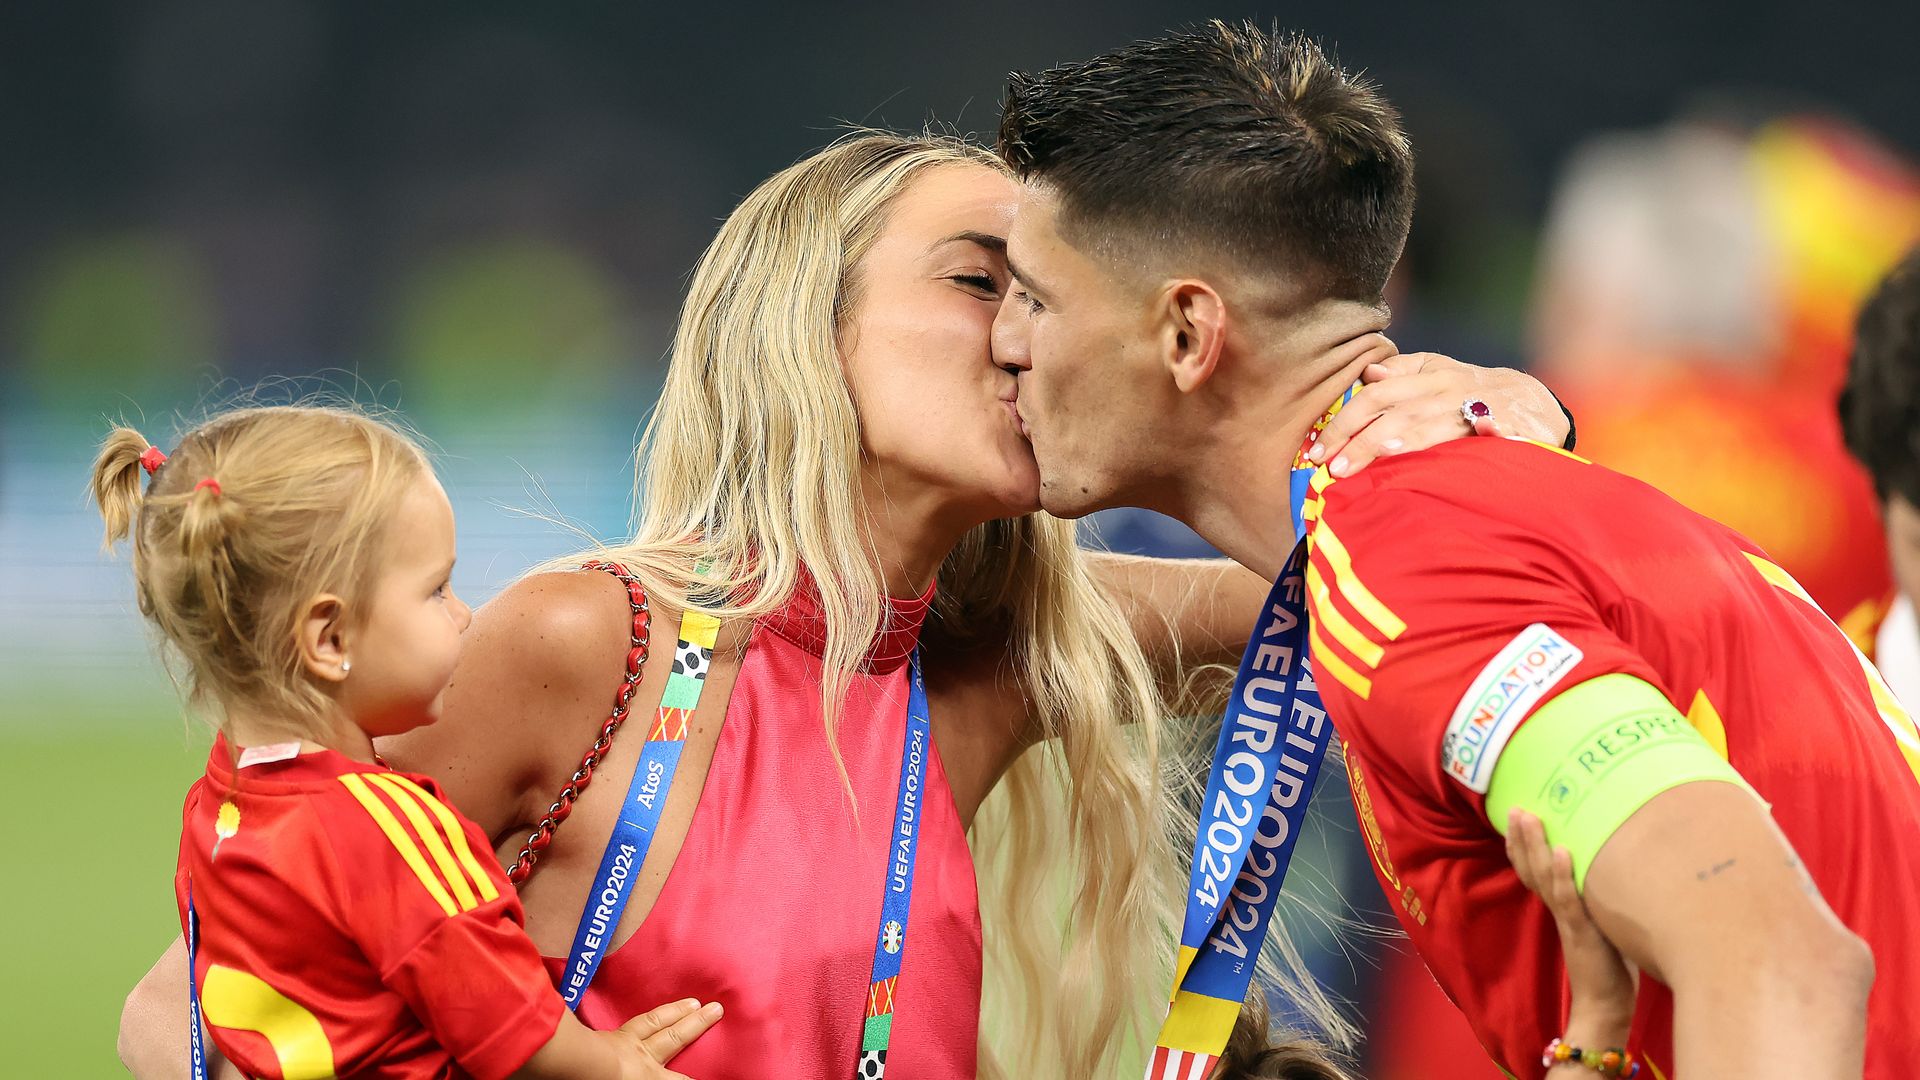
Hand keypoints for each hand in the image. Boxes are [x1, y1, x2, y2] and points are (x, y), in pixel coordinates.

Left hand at [614, 998, 722, 1078]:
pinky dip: (646, 1015)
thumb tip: (684, 1078)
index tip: (708, 1074)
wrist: (577, 1067)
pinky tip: (652, 1010)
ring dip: (676, 1011)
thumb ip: (663, 1079)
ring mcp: (625, 1042)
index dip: (694, 1078)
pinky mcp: (606, 1035)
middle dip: (697, 1024)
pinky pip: (633, 1021)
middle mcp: (644, 1056)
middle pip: (675, 1037)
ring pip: (655, 1022)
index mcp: (650, 1078)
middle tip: (715, 1008)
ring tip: (692, 1001)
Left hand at [1308, 354, 1570, 477]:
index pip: (1377, 395)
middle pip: (1400, 413)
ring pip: (1440, 423)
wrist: (1532, 402)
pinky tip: (1484, 434)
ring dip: (1410, 440)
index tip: (1316, 451)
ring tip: (1379, 458)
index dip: (1344, 421)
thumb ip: (1402, 375)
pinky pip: (1502, 427)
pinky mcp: (1517, 425)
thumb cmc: (1470, 393)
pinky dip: (1493, 428)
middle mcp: (1451, 389)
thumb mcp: (1436, 375)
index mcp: (1428, 377)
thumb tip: (1367, 373)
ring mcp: (1484, 406)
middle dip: (1364, 441)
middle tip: (1334, 470)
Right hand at [1506, 810, 1636, 1043]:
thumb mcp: (1600, 924)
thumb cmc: (1609, 967)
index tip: (1517, 817)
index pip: (1533, 870)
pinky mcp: (1582, 932)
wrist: (1604, 1007)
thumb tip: (1609, 871)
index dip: (1522, 845)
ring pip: (1543, 877)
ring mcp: (1568, 920)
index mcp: (1560, 907)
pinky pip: (1569, 900)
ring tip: (1529, 818)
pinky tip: (1561, 852)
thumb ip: (1596, 901)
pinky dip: (1562, 876)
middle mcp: (1558, 909)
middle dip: (1522, 837)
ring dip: (1534, 846)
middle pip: (1531, 868)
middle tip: (1515, 808)